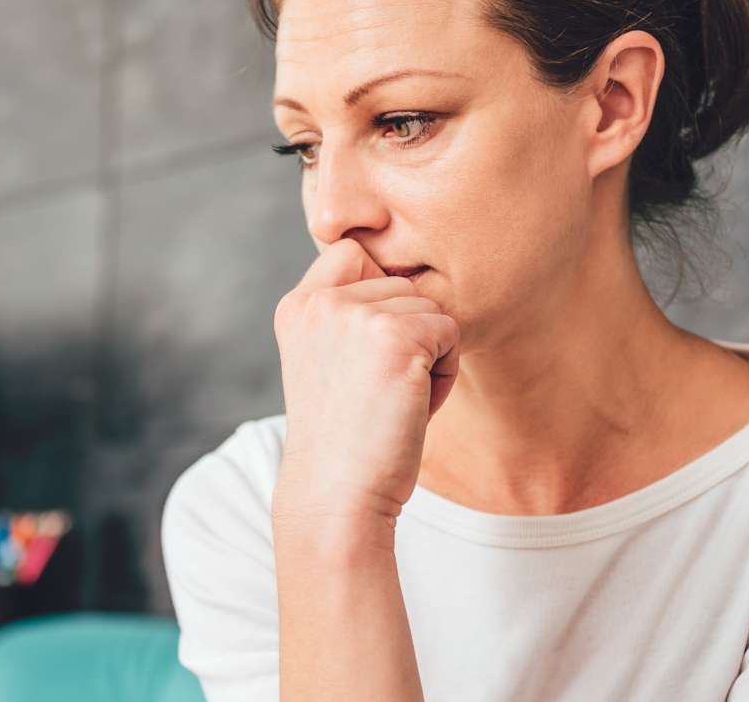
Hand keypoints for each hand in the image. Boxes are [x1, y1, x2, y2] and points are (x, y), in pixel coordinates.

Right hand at [271, 238, 459, 527]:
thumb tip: (409, 277)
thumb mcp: (327, 360)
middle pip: (403, 286)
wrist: (337, 495)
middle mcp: (321, 301)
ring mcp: (358, 315)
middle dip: (408, 335)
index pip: (353, 253)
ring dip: (428, 356)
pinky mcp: (397, 335)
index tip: (367, 353)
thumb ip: (349, 315)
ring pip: (430, 309)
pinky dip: (445, 373)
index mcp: (298, 305)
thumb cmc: (345, 438)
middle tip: (379, 390)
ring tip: (392, 400)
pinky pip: (451, 333)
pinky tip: (411, 407)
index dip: (377, 294)